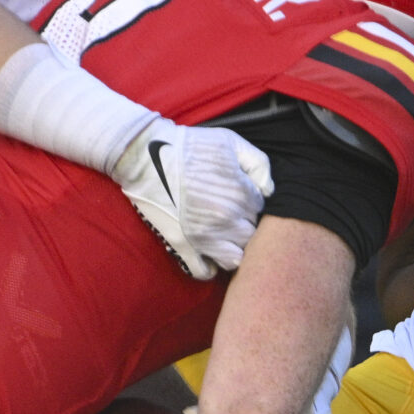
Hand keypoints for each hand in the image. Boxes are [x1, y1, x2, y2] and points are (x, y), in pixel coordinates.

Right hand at [112, 119, 274, 278]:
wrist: (146, 156)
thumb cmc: (188, 146)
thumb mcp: (229, 142)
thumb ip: (258, 163)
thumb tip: (268, 190)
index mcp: (240, 193)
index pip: (260, 208)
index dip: (249, 200)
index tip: (235, 193)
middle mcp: (226, 219)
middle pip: (251, 234)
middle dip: (243, 224)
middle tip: (227, 211)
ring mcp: (204, 236)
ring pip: (235, 257)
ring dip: (231, 247)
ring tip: (221, 233)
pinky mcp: (183, 246)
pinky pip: (205, 271)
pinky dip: (209, 265)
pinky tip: (207, 250)